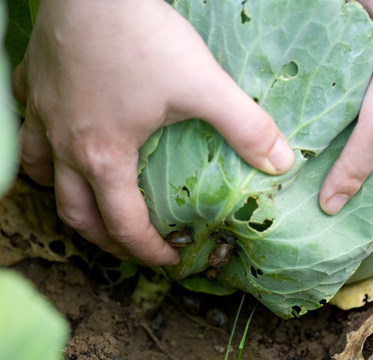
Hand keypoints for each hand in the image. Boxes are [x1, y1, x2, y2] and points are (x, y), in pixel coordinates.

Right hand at [12, 0, 294, 264]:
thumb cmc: (141, 36)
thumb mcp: (203, 84)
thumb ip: (245, 125)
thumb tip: (281, 162)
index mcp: (104, 156)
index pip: (123, 224)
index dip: (147, 250)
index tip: (169, 257)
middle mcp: (66, 144)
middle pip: (76, 214)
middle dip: (104, 239)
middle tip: (131, 244)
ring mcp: (43, 115)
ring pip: (43, 176)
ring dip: (67, 198)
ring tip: (91, 203)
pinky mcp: (33, 85)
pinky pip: (27, 130)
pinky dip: (44, 148)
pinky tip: (60, 139)